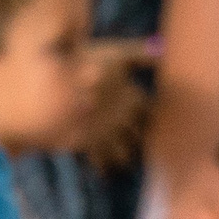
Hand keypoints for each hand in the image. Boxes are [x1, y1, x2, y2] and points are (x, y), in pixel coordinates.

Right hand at [78, 39, 153, 170]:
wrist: (55, 84)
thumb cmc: (87, 63)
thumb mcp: (115, 54)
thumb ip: (140, 53)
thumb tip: (163, 49)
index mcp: (133, 98)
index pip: (152, 111)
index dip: (152, 112)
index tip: (151, 114)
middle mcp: (124, 120)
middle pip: (140, 136)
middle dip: (140, 137)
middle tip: (139, 139)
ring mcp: (106, 134)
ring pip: (124, 154)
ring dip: (125, 155)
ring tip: (124, 157)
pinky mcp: (87, 144)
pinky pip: (101, 162)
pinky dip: (105, 166)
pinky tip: (105, 170)